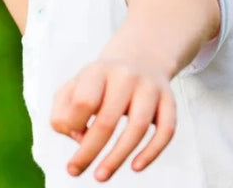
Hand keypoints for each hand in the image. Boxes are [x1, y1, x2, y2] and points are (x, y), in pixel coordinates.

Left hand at [50, 56, 175, 181]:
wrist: (140, 57)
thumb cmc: (100, 82)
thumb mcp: (75, 85)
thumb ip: (64, 110)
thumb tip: (78, 137)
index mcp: (97, 71)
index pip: (83, 101)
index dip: (74, 123)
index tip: (72, 136)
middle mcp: (124, 76)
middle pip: (107, 120)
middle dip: (89, 151)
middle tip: (75, 171)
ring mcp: (149, 88)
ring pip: (137, 128)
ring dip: (117, 157)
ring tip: (101, 176)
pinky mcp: (169, 101)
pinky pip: (166, 131)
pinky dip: (151, 152)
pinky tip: (136, 167)